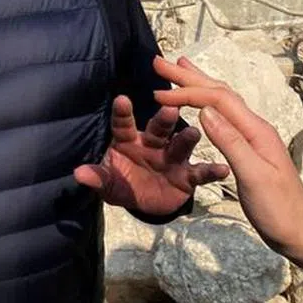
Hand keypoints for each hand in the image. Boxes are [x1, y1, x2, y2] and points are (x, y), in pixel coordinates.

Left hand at [74, 89, 229, 215]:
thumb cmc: (122, 183)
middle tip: (171, 108)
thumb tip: (80, 174)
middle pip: (158, 128)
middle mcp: (152, 144)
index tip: (121, 99)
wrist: (143, 203)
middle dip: (164, 119)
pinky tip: (222, 169)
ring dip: (187, 139)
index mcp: (128, 140)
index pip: (123, 123)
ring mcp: (171, 157)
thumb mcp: (108, 184)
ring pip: (180, 145)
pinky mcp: (187, 176)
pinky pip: (200, 173)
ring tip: (195, 133)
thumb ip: (97, 177)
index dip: (122, 112)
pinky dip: (211, 171)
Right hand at [152, 55, 302, 275]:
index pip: (218, 100)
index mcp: (256, 130)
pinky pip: (223, 115)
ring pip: (222, 100)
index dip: (187, 92)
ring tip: (179, 68)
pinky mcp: (247, 147)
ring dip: (198, 83)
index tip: (158, 92)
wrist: (301, 232)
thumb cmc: (278, 209)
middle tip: (160, 62)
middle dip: (189, 76)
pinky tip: (199, 102)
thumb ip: (231, 142)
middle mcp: (254, 127)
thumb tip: (205, 110)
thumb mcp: (254, 178)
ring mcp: (252, 136)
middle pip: (219, 92)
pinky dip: (205, 102)